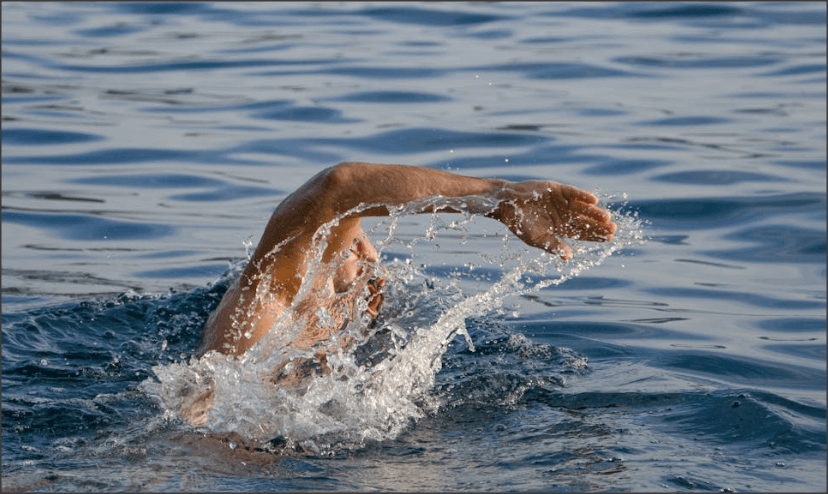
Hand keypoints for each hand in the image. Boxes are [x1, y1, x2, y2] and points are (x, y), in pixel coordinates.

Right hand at [495, 181, 616, 259]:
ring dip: (594, 212)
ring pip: (583, 207)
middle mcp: (565, 214)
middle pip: (586, 221)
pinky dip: (583, 196)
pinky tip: (594, 200)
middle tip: (613, 229)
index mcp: (561, 228)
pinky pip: (573, 193)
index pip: (583, 233)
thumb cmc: (519, 224)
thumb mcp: (536, 238)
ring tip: (607, 218)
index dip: (596, 236)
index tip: (610, 238)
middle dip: (599, 225)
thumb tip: (568, 258)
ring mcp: (562, 201)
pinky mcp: (558, 189)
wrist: (506, 205)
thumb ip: (553, 246)